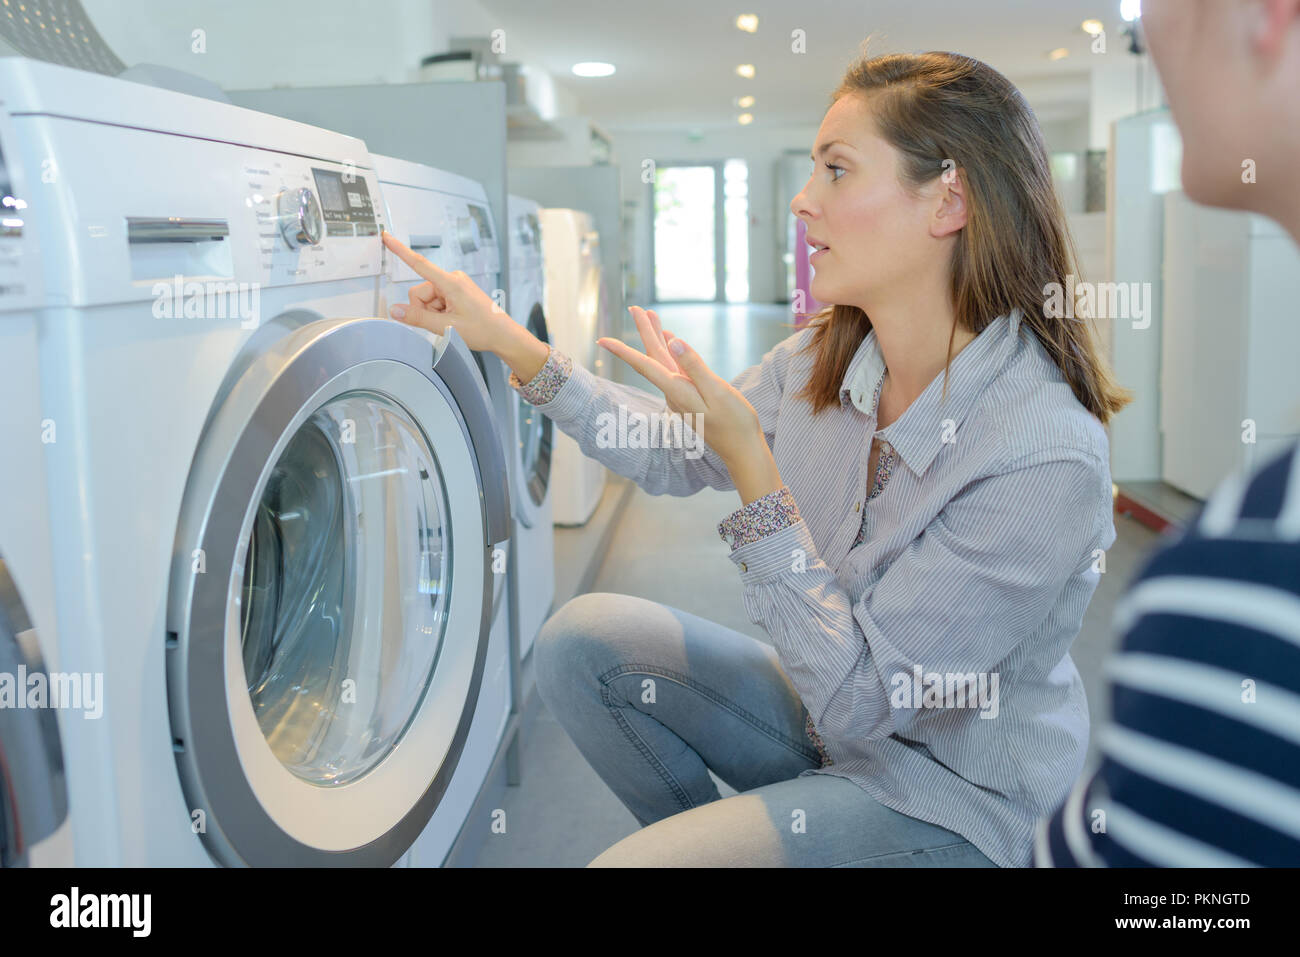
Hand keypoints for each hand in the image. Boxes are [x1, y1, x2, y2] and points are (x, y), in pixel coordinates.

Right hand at [382, 231, 508, 352]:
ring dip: (433, 313)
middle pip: (420, 293)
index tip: (387, 237)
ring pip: (427, 299)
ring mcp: (455, 284)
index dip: (400, 250)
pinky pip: (436, 300)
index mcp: (451, 283)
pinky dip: (439, 312)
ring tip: (452, 321)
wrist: (502, 334)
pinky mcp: (456, 290)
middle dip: (424, 309)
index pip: (419, 263)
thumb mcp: (447, 327)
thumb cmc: (483, 329)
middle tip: (442, 322)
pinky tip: (454, 319)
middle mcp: (452, 279)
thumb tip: (396, 310)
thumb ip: (418, 318)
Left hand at [598, 305, 765, 467]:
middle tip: (635, 308)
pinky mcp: (691, 397)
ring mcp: (682, 395)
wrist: (743, 450)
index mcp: (678, 391)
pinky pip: (675, 369)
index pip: (645, 365)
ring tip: (650, 316)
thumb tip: (673, 342)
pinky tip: (670, 341)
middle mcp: (675, 393)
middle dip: (644, 332)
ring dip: (656, 338)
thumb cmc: (735, 422)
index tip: (602, 340)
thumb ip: (694, 366)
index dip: (623, 351)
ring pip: (663, 361)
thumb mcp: (717, 391)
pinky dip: (670, 351)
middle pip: (653, 358)